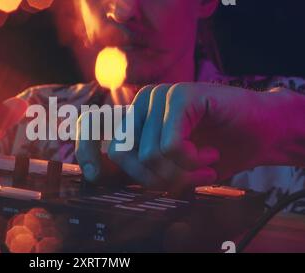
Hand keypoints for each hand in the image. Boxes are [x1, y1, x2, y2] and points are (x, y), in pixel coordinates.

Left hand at [76, 83, 295, 189]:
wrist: (262, 132)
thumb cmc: (216, 149)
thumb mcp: (172, 168)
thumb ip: (142, 170)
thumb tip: (100, 178)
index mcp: (134, 119)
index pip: (91, 129)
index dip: (86, 152)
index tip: (93, 175)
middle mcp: (140, 104)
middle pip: (120, 153)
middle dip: (151, 178)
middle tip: (183, 179)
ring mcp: (158, 96)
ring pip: (146, 154)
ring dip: (179, 173)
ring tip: (203, 164)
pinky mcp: (180, 96)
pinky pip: (170, 146)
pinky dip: (191, 161)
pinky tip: (210, 153)